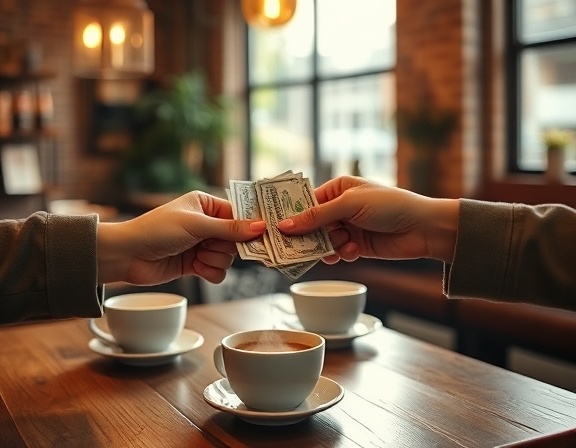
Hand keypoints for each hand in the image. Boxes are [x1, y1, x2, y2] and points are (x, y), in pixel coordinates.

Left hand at [97, 191, 265, 284]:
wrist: (127, 256)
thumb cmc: (156, 230)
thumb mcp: (196, 225)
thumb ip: (229, 228)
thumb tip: (260, 226)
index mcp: (206, 204)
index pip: (239, 213)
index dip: (250, 225)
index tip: (263, 235)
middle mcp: (206, 223)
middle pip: (237, 238)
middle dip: (226, 247)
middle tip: (212, 247)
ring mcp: (201, 244)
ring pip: (228, 257)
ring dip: (215, 260)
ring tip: (197, 258)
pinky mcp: (196, 264)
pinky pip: (218, 271)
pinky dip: (210, 272)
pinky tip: (197, 270)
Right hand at [277, 176, 458, 263]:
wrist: (423, 228)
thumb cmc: (390, 205)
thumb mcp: (350, 205)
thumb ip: (317, 216)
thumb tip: (285, 225)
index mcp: (338, 188)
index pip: (307, 201)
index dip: (292, 214)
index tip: (277, 227)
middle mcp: (341, 207)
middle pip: (311, 224)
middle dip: (307, 235)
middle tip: (294, 247)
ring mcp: (348, 227)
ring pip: (323, 241)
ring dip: (328, 246)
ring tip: (337, 246)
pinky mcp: (356, 245)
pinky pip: (337, 252)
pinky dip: (341, 254)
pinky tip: (351, 251)